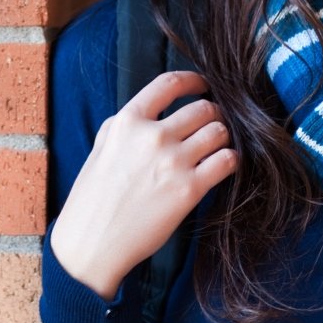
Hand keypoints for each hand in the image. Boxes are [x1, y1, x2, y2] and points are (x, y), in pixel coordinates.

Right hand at [49, 70, 237, 299]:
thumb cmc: (94, 197)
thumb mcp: (102, 147)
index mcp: (128, 121)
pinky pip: (227, 161)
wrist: (92, 242)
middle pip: (203, 109)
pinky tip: (222, 166)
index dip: (194, 81)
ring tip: (216, 148)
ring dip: (223, 138)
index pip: (169, 83)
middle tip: (213, 126)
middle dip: (213, 115)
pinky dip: (230, 160)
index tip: (204, 85)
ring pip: (219, 132)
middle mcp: (152, 136)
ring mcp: (172, 162)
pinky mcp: (189, 189)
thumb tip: (154, 110)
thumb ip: (127, 124)